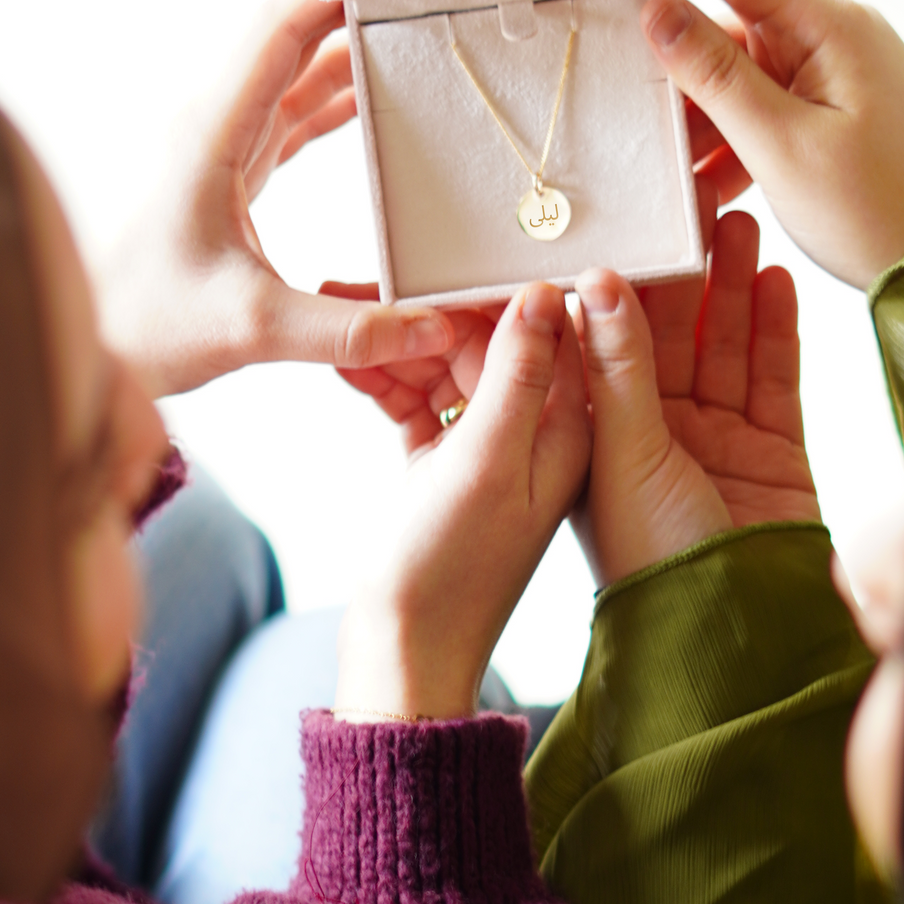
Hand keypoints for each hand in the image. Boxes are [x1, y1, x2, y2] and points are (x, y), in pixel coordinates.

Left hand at [97, 0, 451, 396]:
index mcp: (212, 137)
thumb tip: (433, 327)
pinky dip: (333, 103)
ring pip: (291, 77)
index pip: (275, 33)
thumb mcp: (255, 330)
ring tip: (411, 38)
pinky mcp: (232, 179)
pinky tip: (372, 102)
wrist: (99, 349)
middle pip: (288, 40)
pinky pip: (290, 118)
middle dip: (349, 10)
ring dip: (346, 55)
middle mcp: (215, 129)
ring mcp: (222, 150)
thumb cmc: (151, 328)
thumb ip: (348, 330)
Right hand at [334, 286, 590, 718]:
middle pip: (488, 340)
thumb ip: (520, 376)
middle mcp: (537, 433)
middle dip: (428, 308)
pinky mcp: (443, 463)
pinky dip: (381, 379)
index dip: (492, 286)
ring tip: (333, 305)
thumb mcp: (490, 462)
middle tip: (359, 276)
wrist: (404, 654)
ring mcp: (487, 448)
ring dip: (394, 340)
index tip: (441, 249)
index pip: (544, 329)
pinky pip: (416, 399)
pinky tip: (342, 357)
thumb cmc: (453, 572)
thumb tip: (544, 291)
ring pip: (443, 366)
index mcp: (570, 431)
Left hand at [573, 208, 818, 588]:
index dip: (617, 282)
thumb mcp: (624, 459)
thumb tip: (600, 281)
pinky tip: (773, 278)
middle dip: (682, 272)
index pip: (602, 344)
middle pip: (668, 336)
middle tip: (693, 202)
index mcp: (598, 440)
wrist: (738, 634)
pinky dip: (775, 330)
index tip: (625, 219)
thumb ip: (618, 370)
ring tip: (738, 222)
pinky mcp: (770, 452)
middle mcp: (653, 436)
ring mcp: (714, 443)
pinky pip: (772, 378)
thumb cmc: (656, 567)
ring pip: (723, 347)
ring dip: (730, 288)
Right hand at [642, 0, 903, 290]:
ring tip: (665, 166)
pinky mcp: (834, 115)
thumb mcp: (783, 146)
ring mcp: (833, 76)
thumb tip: (657, 13)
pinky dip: (732, 143)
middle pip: (727, 26)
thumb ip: (715, 76)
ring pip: (740, 78)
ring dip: (700, 118)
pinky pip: (765, 112)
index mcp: (827, 25)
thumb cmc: (882, 209)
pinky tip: (706, 185)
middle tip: (617, 99)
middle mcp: (831, 37)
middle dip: (673, 64)